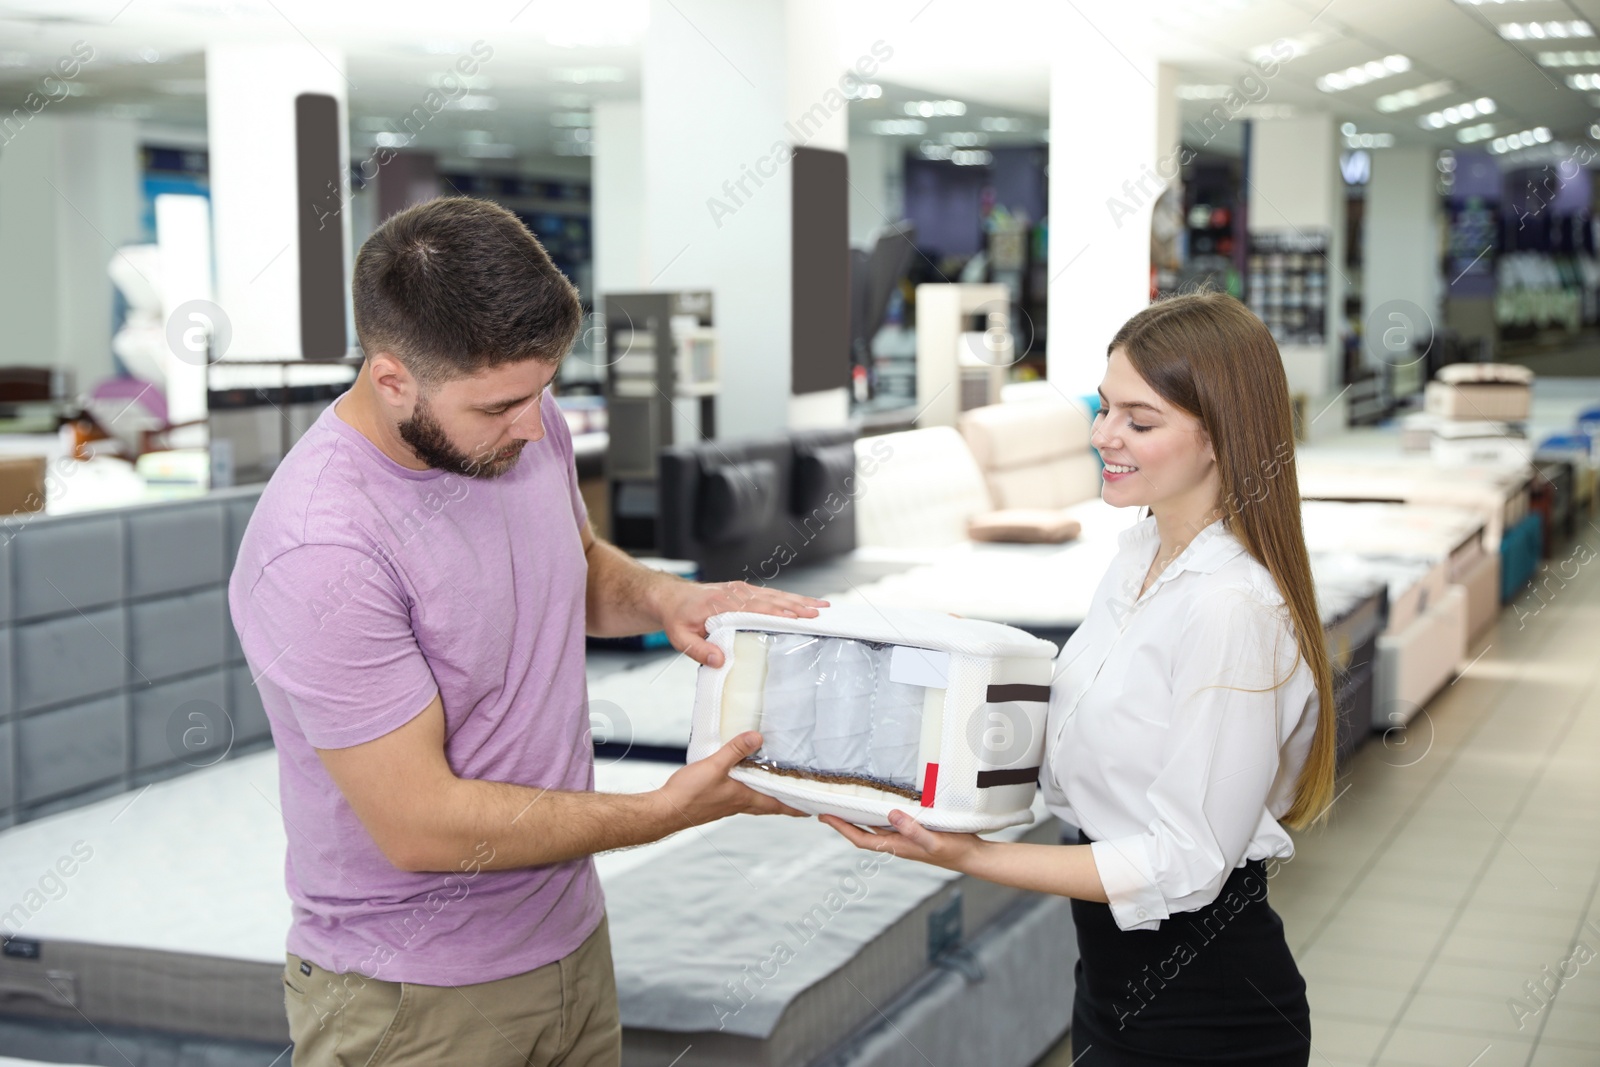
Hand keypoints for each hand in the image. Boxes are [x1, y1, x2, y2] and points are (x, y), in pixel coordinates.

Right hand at [654, 731, 806, 829]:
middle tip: (799, 799)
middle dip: (785, 802)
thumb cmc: (690, 794)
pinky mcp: (715, 803)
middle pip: (769, 805)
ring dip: (767, 796)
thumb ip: (735, 751)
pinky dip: (748, 792)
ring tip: (775, 787)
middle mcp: (739, 804)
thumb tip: (757, 737)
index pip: (777, 804)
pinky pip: (739, 798)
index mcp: (744, 798)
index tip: (812, 809)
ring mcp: (727, 805)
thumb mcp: (714, 766)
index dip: (796, 807)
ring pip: (754, 802)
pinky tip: (742, 782)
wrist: (666, 810)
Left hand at [657, 580, 827, 666]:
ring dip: (799, 600)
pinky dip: (789, 598)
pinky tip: (804, 603)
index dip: (778, 613)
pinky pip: (770, 595)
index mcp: (722, 604)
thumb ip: (699, 649)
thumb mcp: (680, 638)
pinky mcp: (744, 591)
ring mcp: (741, 590)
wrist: (671, 597)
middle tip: (820, 614)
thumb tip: (720, 660)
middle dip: (797, 606)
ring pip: (775, 595)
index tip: (799, 617)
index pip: (755, 608)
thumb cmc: (677, 618)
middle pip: (772, 600)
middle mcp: (735, 593)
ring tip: (822, 606)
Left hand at [820, 810, 982, 872]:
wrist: (974, 857)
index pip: (861, 838)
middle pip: (864, 832)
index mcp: (897, 846)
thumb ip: (913, 829)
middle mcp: (898, 843)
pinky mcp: (916, 831)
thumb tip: (890, 815)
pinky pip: (891, 822)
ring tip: (847, 803)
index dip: (842, 828)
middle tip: (827, 807)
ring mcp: (906, 838)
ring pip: (876, 827)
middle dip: (845, 822)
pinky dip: (880, 813)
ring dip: (860, 817)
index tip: (824, 816)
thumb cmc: (956, 850)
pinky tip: (881, 803)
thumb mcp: (934, 840)